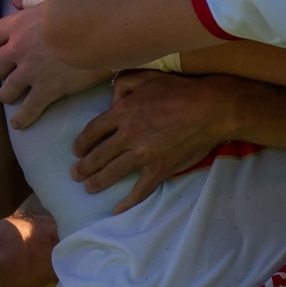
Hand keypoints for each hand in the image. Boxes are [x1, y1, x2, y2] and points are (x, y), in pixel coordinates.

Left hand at [0, 0, 113, 128]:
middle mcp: (18, 49)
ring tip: (11, 98)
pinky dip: (22, 118)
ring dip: (7, 94)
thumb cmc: (80, 8)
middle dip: (1, 71)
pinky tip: (20, 124)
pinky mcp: (46, 89)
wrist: (96, 27)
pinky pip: (28, 109)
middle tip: (8, 75)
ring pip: (7, 90)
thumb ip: (32, 2)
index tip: (2, 49)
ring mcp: (30, 71)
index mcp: (19, 24)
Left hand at [70, 70, 243, 213]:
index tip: (76, 150)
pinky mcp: (159, 169)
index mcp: (123, 112)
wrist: (209, 109)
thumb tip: (111, 100)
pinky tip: (117, 209)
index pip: (92, 131)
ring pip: (112, 173)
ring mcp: (143, 155)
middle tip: (75, 174)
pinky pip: (139, 190)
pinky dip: (127, 202)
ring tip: (88, 188)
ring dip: (97, 182)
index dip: (81, 143)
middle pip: (98, 155)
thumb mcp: (147, 77)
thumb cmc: (180, 90)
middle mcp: (128, 135)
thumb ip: (124, 84)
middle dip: (83, 167)